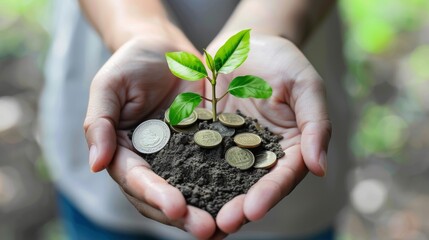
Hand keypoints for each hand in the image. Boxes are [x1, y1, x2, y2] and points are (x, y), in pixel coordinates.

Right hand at [83, 35, 216, 238]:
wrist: (167, 50)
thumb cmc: (132, 63)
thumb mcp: (109, 86)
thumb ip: (99, 123)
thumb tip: (96, 164)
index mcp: (125, 152)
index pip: (136, 181)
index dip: (154, 195)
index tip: (176, 206)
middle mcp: (153, 163)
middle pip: (164, 197)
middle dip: (184, 216)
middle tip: (207, 229)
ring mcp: (181, 159)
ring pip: (192, 192)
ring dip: (208, 210)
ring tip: (228, 224)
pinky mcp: (206, 148)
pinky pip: (216, 171)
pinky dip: (227, 188)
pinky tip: (243, 199)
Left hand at [206, 34, 330, 233]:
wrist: (247, 43)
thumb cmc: (283, 60)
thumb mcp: (306, 85)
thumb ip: (315, 125)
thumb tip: (320, 168)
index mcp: (289, 147)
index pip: (282, 176)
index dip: (269, 194)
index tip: (253, 210)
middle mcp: (260, 154)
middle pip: (251, 186)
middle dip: (238, 206)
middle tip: (222, 224)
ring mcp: (232, 147)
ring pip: (222, 178)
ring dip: (212, 198)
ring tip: (198, 218)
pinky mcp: (207, 137)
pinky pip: (197, 156)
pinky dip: (189, 173)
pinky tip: (176, 187)